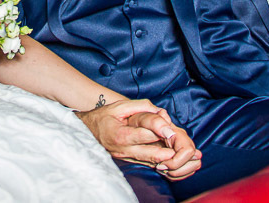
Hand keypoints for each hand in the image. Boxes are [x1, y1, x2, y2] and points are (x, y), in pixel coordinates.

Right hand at [76, 99, 200, 179]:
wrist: (87, 132)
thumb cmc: (103, 117)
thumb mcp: (118, 106)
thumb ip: (139, 106)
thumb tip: (158, 110)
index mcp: (120, 135)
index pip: (143, 134)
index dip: (158, 131)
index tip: (172, 130)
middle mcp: (124, 149)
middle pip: (149, 152)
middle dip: (167, 151)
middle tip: (182, 148)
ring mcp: (126, 157)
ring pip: (150, 161)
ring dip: (166, 159)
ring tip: (180, 155)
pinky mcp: (129, 160)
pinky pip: (146, 163)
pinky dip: (159, 161)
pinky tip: (170, 158)